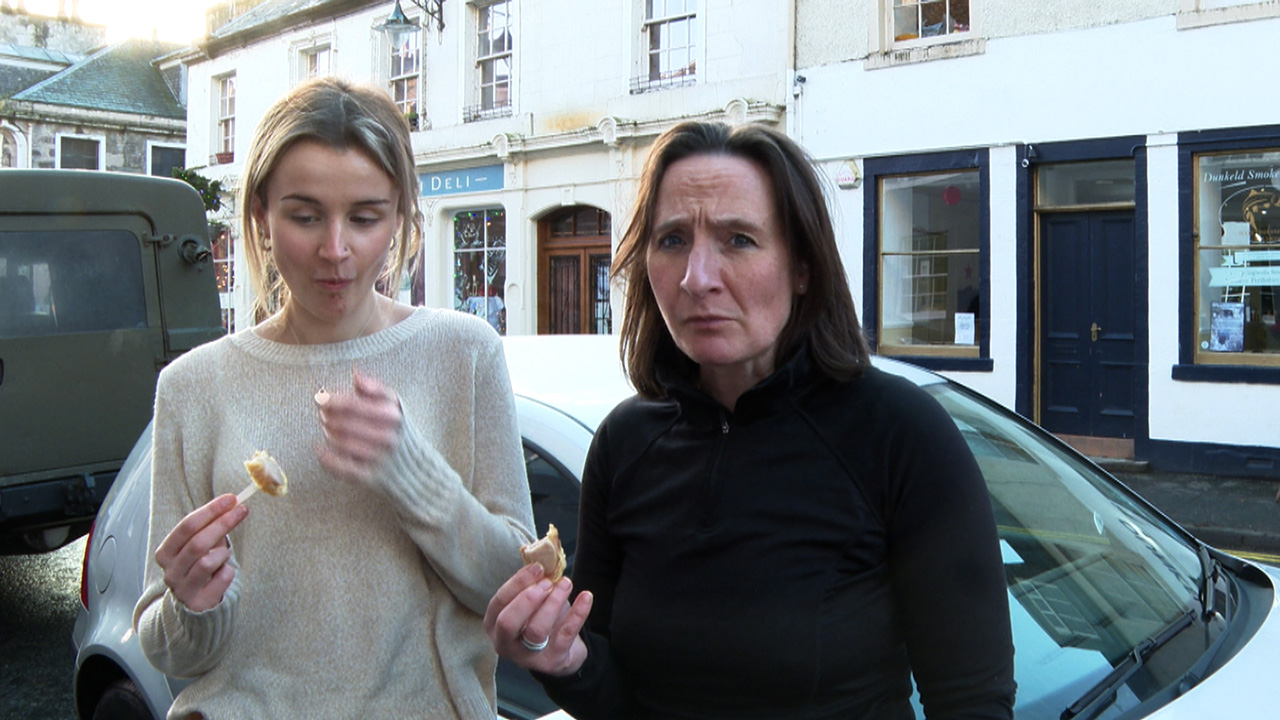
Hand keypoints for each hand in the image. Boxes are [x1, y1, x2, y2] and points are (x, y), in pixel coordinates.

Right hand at [155, 494, 246, 612]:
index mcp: (165, 552)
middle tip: (242, 510)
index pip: (186, 526)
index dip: (210, 511)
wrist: (194, 603)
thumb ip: (210, 527)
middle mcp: (170, 571)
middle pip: (198, 542)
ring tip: (223, 555)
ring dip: (222, 553)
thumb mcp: (199, 545)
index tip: (231, 499)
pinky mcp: (198, 603)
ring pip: (208, 562)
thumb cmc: (199, 566)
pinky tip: (223, 573)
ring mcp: (182, 589)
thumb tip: (231, 503)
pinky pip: (222, 578)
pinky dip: (228, 571)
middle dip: (223, 523)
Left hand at [315, 367, 402, 484]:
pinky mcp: (369, 477)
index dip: (332, 400)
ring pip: (339, 442)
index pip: (354, 404)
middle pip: (343, 422)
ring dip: (327, 432)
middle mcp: (388, 437)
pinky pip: (340, 467)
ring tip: (327, 427)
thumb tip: (355, 373)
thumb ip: (375, 388)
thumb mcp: (395, 406)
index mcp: (393, 416)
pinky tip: (320, 448)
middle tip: (323, 413)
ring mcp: (378, 459)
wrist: (416, 470)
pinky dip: (325, 457)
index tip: (321, 397)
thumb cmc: (398, 431)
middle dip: (327, 416)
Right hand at [484, 562, 593, 675]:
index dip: (517, 583)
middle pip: (508, 622)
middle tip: (548, 582)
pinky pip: (565, 636)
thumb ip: (531, 584)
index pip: (498, 602)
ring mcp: (527, 657)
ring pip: (536, 630)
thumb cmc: (541, 619)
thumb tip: (541, 557)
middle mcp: (504, 643)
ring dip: (552, 603)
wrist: (562, 651)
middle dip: (528, 598)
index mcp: (493, 624)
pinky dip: (577, 614)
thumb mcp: (531, 602)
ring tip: (566, 584)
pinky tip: (586, 597)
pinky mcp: (552, 661)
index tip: (538, 567)